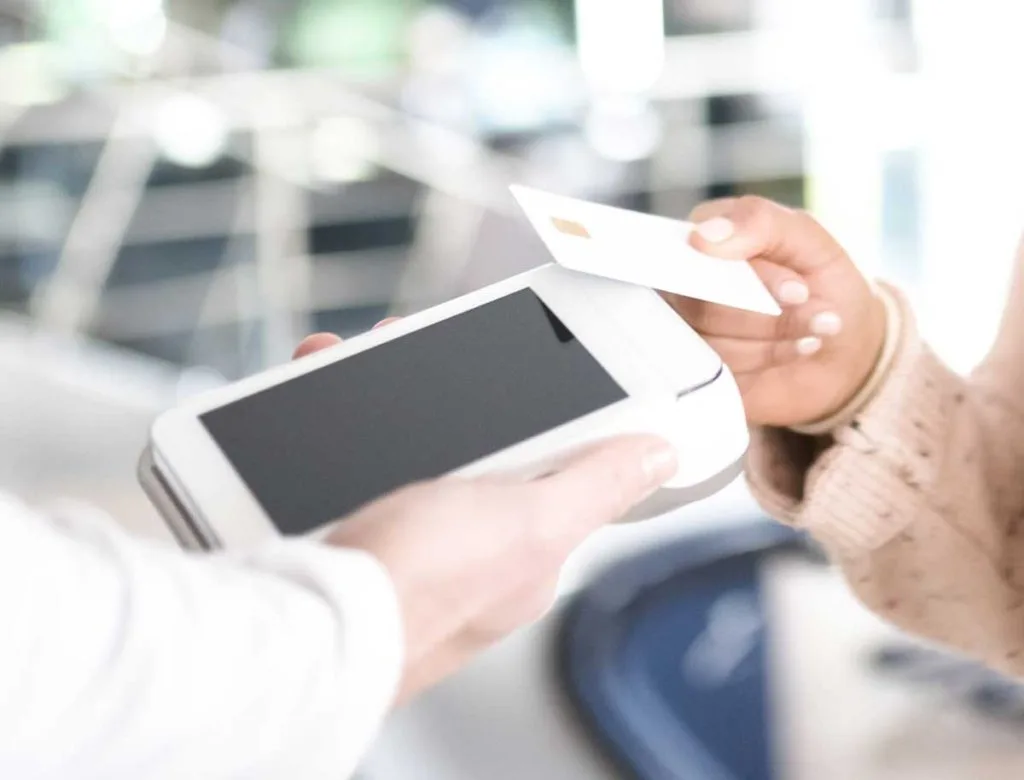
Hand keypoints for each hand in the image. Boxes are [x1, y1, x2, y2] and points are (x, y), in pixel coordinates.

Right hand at [293, 330, 676, 703]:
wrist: (304, 622)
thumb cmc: (414, 591)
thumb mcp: (529, 523)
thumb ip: (594, 487)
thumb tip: (659, 458)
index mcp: (524, 555)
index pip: (552, 471)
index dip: (539, 415)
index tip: (517, 366)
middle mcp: (470, 553)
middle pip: (476, 452)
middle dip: (450, 399)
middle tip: (421, 349)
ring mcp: (409, 543)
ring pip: (411, 449)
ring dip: (390, 401)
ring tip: (369, 358)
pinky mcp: (353, 533)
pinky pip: (357, 461)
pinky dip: (344, 423)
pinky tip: (328, 394)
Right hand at [668, 196, 887, 427]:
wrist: (848, 350)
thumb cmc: (824, 284)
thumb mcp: (809, 240)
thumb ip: (759, 222)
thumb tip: (701, 236)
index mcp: (700, 242)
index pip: (696, 258)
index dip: (747, 279)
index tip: (798, 291)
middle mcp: (684, 288)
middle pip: (700, 305)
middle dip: (768, 312)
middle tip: (811, 305)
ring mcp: (689, 334)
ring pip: (711, 343)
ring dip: (774, 338)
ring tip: (810, 329)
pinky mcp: (700, 374)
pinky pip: (716, 373)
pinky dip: (765, 361)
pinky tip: (793, 350)